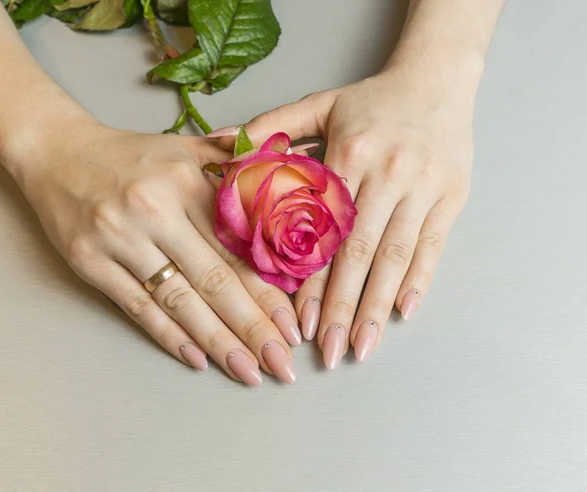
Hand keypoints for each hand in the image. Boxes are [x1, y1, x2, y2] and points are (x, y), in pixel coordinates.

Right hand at [19, 124, 299, 384]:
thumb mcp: (183, 146)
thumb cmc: (129, 155)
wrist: (56, 151)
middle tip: (282, 363)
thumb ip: (232, 156)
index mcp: (187, 182)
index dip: (268, 291)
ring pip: (179, 300)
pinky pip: (137, 307)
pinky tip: (198, 359)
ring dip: (218, 342)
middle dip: (253, 328)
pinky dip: (169, 336)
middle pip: (215, 280)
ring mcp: (120, 240)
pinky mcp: (91, 262)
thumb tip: (284, 160)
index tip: (292, 325)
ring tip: (248, 371)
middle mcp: (156, 211)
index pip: (237, 247)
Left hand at [212, 65, 475, 367]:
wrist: (437, 80)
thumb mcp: (320, 103)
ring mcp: (423, 190)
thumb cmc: (372, 100)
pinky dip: (419, 280)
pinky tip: (403, 312)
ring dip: (378, 307)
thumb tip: (221, 146)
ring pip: (396, 257)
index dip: (313, 280)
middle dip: (344, 309)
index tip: (300, 322)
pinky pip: (432, 246)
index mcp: (350, 155)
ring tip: (363, 347)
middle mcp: (387, 176)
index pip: (325, 231)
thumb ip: (271, 126)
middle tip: (330, 353)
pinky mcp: (451, 198)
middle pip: (361, 254)